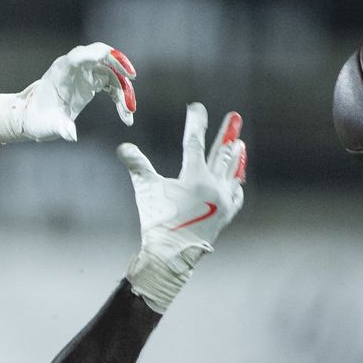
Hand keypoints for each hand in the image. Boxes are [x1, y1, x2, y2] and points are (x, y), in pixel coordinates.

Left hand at [0, 43, 136, 144]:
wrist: (34, 118)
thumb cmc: (38, 120)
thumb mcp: (47, 126)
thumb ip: (60, 127)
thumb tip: (71, 135)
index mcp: (61, 71)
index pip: (80, 56)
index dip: (96, 53)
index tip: (112, 57)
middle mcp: (75, 67)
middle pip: (102, 57)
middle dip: (118, 65)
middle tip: (132, 78)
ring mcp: (85, 73)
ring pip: (111, 72)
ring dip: (123, 90)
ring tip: (128, 115)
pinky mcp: (91, 82)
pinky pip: (112, 84)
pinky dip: (120, 98)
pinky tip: (126, 117)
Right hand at [118, 103, 246, 312]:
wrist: (172, 255)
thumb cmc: (157, 221)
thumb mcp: (145, 190)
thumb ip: (137, 165)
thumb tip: (123, 147)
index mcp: (195, 177)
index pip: (194, 142)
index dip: (195, 122)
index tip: (197, 107)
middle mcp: (214, 185)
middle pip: (221, 153)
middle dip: (226, 133)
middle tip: (235, 117)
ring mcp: (223, 201)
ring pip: (232, 172)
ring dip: (235, 157)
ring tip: (239, 144)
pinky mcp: (225, 215)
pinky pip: (235, 195)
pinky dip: (235, 185)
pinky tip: (237, 181)